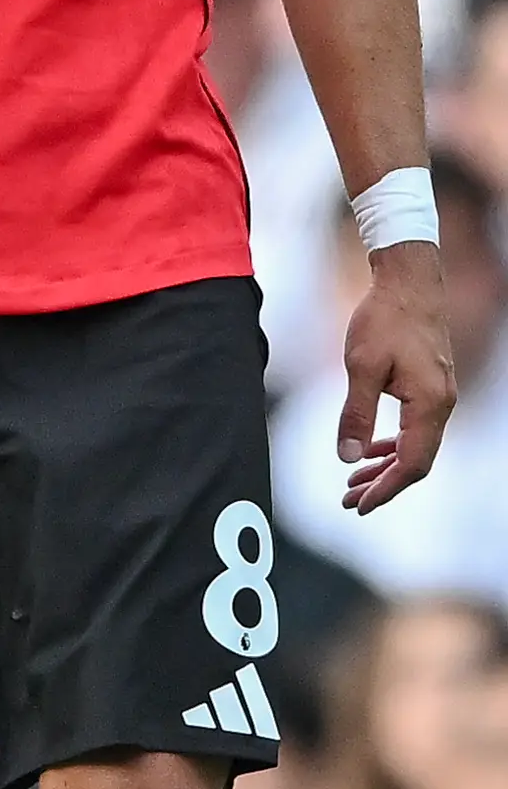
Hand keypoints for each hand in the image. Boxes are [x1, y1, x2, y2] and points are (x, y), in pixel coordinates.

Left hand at [336, 238, 455, 511]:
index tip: (359, 506)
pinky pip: (416, 429)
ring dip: (386, 466)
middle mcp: (442, 405)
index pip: (412, 464)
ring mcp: (439, 396)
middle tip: (348, 501)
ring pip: (416, 446)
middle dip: (383, 484)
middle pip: (416, 462)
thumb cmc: (385, 318)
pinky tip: (372, 450)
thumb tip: (348, 457)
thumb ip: (356, 415)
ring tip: (354, 482)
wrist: (409, 282)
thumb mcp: (361, 367)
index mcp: (429, 405)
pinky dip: (394, 444)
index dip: (385, 489)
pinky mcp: (431, 387)